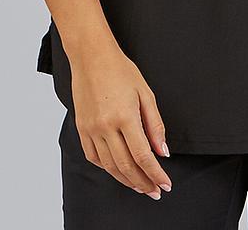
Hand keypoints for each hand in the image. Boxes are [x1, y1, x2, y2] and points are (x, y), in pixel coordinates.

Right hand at [69, 42, 172, 198]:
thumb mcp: (145, 93)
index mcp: (125, 117)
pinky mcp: (82, 129)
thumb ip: (155, 125)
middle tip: (155, 191)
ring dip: (126, 180)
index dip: (156, 174)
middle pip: (126, 166)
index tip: (165, 184)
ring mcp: (91, 130)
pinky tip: (118, 171)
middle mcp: (106, 127)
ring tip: (140, 186)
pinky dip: (107, 168)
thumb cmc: (120, 70)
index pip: (143, 156)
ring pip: (110, 166)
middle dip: (143, 183)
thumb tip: (162, 151)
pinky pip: (94, 157)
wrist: (91, 57)